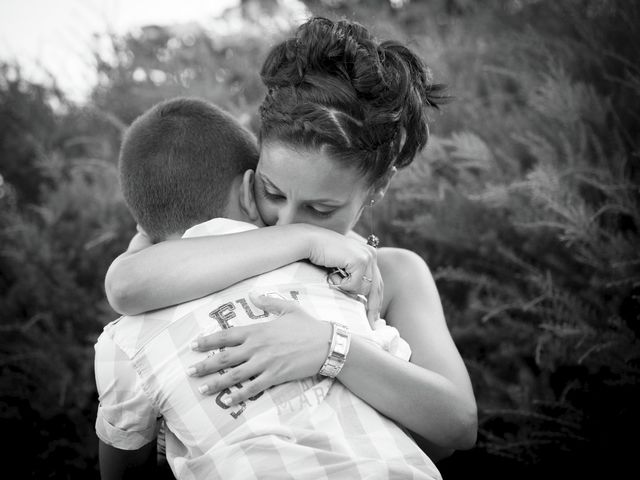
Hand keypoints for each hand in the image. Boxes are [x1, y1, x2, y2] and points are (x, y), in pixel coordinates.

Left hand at [187, 293, 331, 404]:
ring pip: (234, 375)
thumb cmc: (308, 325)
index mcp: (258, 330)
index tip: (194, 345)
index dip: (209, 341)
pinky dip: (239, 395)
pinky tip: (228, 401)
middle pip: (225, 357)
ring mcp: (265, 363)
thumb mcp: (289, 308)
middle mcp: (257, 347)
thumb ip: (269, 302)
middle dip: (205, 364)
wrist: (327, 344)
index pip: (227, 336)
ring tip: (202, 389)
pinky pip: (253, 388)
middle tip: (190, 370)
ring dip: (216, 382)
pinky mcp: (275, 376)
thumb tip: (253, 296)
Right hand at [308, 229, 382, 324]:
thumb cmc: (322, 256)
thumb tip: (361, 298)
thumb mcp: (342, 268)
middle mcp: (371, 254)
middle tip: (370, 324)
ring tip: (334, 278)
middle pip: (376, 287)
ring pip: (364, 288)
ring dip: (347, 288)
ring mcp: (367, 256)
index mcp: (369, 255)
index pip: (377, 283)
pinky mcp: (360, 260)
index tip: (374, 318)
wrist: (310, 242)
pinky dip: (342, 284)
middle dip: (372, 307)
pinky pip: (355, 284)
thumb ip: (353, 277)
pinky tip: (333, 274)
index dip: (376, 301)